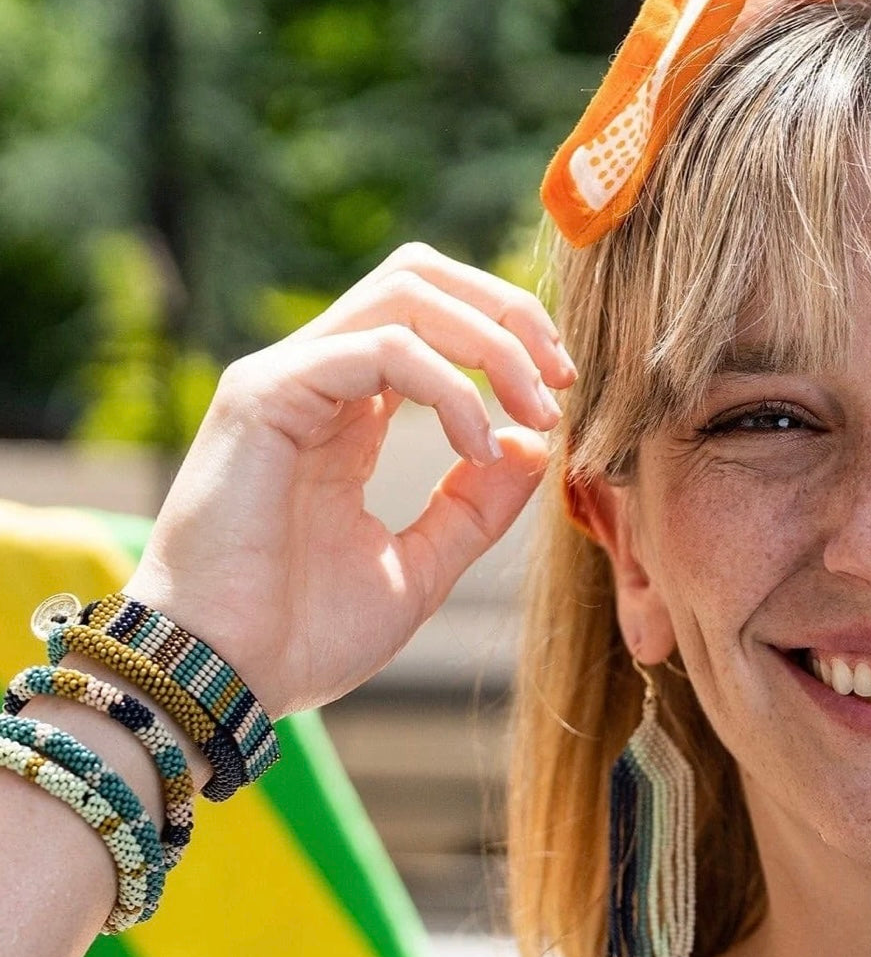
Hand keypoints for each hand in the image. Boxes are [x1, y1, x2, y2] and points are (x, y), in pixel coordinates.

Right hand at [123, 243, 573, 718]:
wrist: (224, 678)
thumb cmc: (303, 635)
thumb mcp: (419, 568)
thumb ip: (474, 509)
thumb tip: (534, 447)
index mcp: (349, 413)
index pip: (430, 319)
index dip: (507, 336)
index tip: (560, 396)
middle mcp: (317, 379)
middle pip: (420, 278)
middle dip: (507, 312)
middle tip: (560, 379)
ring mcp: (286, 378)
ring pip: (405, 293)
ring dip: (491, 338)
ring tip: (536, 407)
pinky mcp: (265, 394)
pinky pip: (379, 349)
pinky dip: (448, 386)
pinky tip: (475, 445)